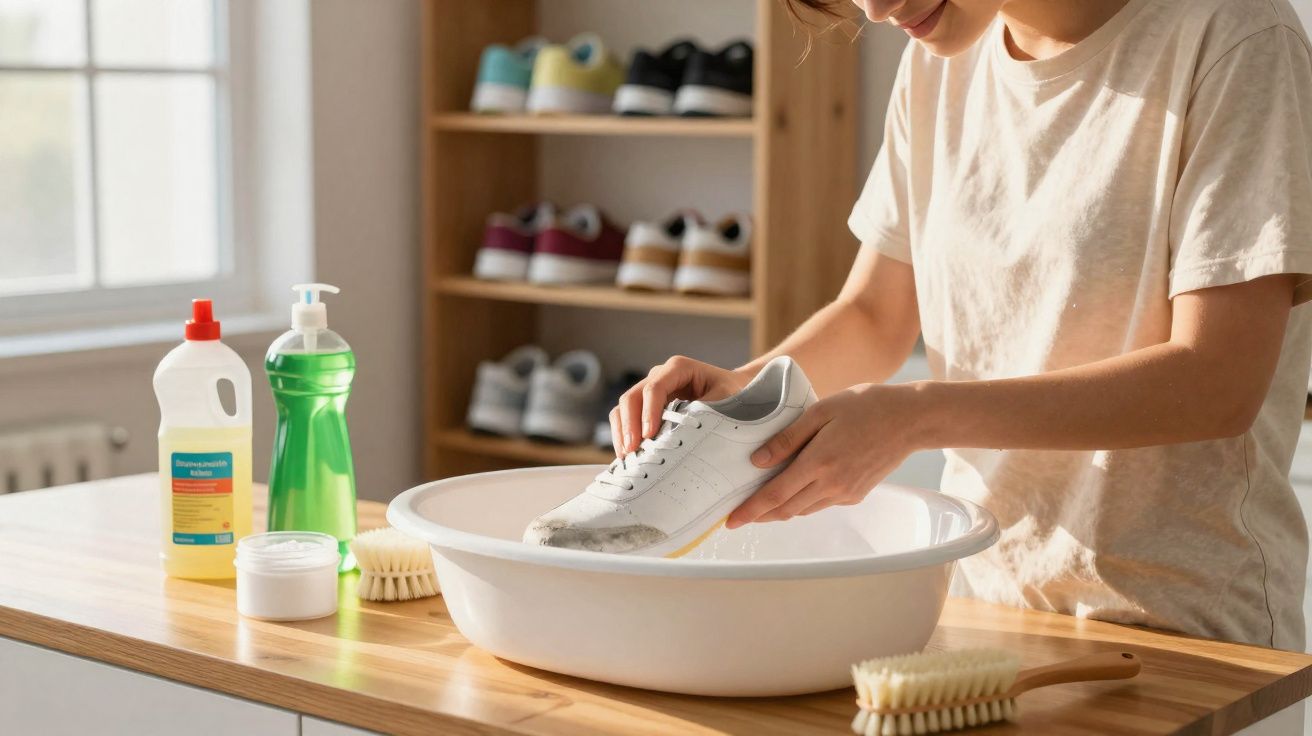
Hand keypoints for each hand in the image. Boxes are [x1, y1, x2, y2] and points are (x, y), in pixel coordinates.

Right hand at [611, 355, 750, 456]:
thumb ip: (705, 413)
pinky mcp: (648, 407)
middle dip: (629, 425)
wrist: (738, 393)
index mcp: (678, 368)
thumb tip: (684, 435)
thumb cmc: (735, 395)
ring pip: (624, 408)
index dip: (648, 412)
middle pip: (632, 397)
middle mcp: (660, 376)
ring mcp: (651, 392)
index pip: (655, 388)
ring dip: (621, 432)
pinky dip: (624, 436)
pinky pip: (627, 419)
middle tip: (631, 451)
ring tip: (626, 458)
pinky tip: (627, 456)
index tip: (649, 436)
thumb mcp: (727, 401)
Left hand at [726, 383, 923, 528]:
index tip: (730, 520)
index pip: (775, 495)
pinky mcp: (856, 495)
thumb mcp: (821, 411)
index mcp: (819, 463)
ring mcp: (846, 493)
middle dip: (760, 514)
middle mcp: (832, 485)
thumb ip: (787, 438)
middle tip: (738, 514)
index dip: (750, 510)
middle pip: (786, 509)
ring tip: (761, 504)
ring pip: (803, 510)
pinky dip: (803, 502)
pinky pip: (821, 504)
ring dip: (780, 510)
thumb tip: (756, 460)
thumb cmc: (865, 407)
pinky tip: (795, 490)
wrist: (910, 420)